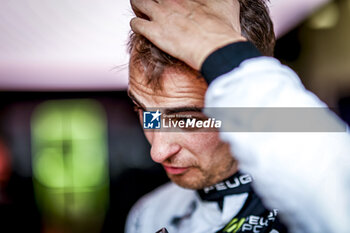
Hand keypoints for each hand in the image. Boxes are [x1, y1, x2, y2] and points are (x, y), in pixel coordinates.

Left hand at [130, 0, 245, 69]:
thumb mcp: (228, 4)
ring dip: (139, 8)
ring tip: (143, 15)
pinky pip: (135, 24)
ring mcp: (160, 15)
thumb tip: (222, 0)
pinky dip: (136, 25)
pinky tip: (143, 30)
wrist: (215, 48)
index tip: (170, 3)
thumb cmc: (223, 29)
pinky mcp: (154, 32)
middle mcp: (170, 1)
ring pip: (137, 2)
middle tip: (152, 6)